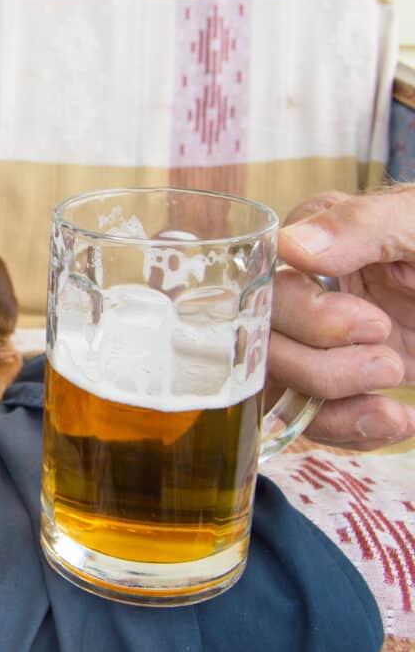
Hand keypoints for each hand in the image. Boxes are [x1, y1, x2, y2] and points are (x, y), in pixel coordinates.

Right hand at [270, 187, 414, 450]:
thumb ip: (363, 226)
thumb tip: (291, 247)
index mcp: (313, 243)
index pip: (265, 285)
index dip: (306, 316)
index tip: (369, 324)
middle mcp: (304, 291)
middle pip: (260, 342)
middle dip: (320, 366)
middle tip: (386, 360)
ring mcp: (318, 341)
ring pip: (277, 386)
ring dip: (332, 405)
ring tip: (393, 399)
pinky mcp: (341, 381)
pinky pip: (312, 416)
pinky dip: (349, 429)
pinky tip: (395, 420)